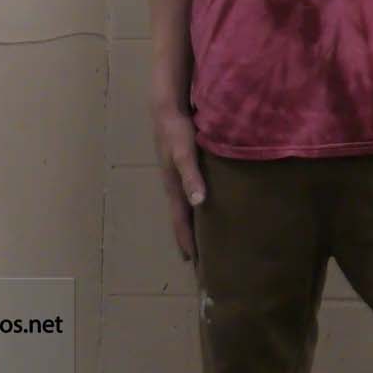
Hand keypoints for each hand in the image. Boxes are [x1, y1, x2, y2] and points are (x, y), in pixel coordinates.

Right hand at [151, 102, 207, 263]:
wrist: (166, 108)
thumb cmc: (176, 130)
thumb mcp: (184, 153)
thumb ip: (191, 176)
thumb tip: (198, 203)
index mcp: (174, 187)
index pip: (181, 222)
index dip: (187, 241)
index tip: (195, 264)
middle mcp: (175, 186)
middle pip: (183, 218)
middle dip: (189, 239)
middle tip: (200, 261)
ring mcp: (178, 176)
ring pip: (187, 207)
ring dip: (193, 224)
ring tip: (205, 240)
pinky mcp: (185, 165)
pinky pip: (192, 191)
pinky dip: (197, 205)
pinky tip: (206, 205)